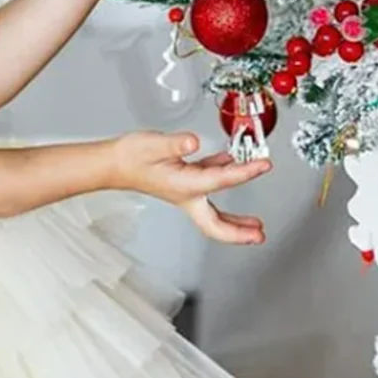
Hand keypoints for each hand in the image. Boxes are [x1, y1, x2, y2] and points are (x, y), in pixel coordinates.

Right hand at [110, 131, 268, 245]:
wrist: (113, 163)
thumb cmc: (130, 157)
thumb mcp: (154, 145)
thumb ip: (175, 143)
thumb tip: (193, 142)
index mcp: (184, 186)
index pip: (221, 181)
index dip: (245, 173)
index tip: (264, 166)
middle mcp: (187, 194)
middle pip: (215, 224)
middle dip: (239, 233)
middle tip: (258, 235)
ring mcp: (185, 191)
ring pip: (215, 212)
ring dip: (235, 220)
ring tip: (255, 223)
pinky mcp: (183, 181)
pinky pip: (210, 187)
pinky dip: (225, 182)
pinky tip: (232, 166)